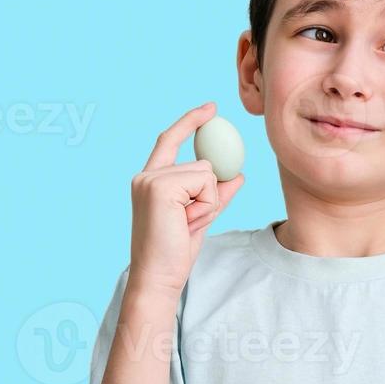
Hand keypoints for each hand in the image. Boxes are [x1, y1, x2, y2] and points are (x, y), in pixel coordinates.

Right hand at [128, 102, 244, 295]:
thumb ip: (217, 194)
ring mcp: (150, 179)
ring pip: (206, 172)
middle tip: (189, 222)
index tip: (212, 107)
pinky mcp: (159, 186)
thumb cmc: (176, 250)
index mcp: (150, 179)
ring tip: (186, 223)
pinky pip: (205, 182)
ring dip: (209, 202)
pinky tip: (186, 221)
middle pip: (202, 163)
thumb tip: (238, 175)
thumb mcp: (202, 216)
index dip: (191, 122)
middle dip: (210, 195)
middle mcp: (146, 175)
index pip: (170, 140)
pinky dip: (207, 204)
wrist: (159, 276)